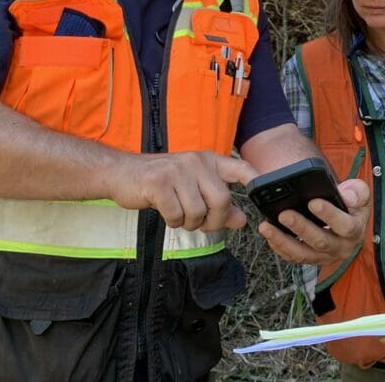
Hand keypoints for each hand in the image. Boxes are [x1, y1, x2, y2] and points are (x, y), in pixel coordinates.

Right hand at [109, 151, 257, 231]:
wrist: (122, 173)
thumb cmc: (161, 182)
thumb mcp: (193, 188)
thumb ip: (218, 204)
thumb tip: (242, 220)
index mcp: (208, 161)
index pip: (241, 168)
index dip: (256, 181)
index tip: (263, 196)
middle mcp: (196, 162)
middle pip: (222, 201)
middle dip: (214, 221)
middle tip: (201, 223)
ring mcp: (177, 171)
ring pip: (199, 212)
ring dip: (190, 223)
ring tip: (179, 214)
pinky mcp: (158, 183)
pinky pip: (177, 215)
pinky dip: (173, 222)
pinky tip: (165, 211)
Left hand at [258, 178, 370, 265]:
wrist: (344, 217)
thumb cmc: (350, 203)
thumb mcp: (360, 193)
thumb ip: (358, 192)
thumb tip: (347, 197)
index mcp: (355, 230)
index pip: (345, 226)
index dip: (329, 215)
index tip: (313, 202)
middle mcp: (341, 248)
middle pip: (320, 242)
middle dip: (301, 228)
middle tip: (285, 214)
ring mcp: (324, 256)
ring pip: (302, 253)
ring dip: (283, 241)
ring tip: (267, 227)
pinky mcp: (309, 259)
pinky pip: (292, 257)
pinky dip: (279, 247)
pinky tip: (269, 235)